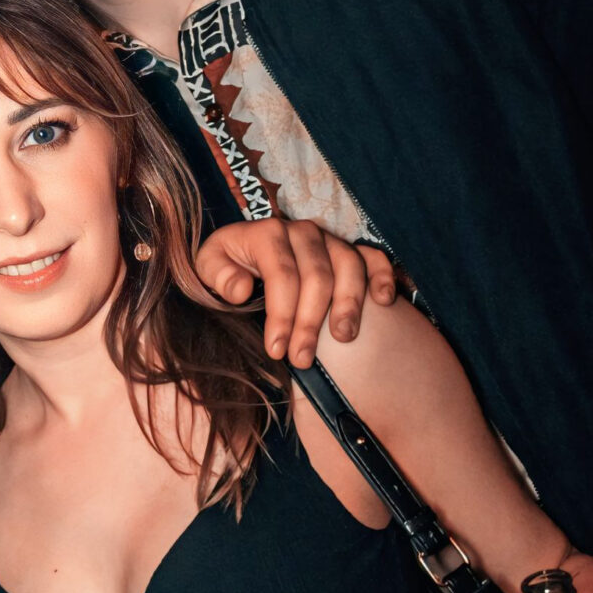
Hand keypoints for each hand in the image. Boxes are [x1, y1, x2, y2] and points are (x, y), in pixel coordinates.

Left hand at [193, 220, 394, 367]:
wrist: (243, 253)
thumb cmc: (228, 265)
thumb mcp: (208, 268)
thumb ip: (218, 275)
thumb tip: (242, 289)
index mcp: (267, 233)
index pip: (282, 274)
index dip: (281, 314)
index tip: (276, 350)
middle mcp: (303, 232)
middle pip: (317, 277)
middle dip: (310, 322)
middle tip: (301, 359)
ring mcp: (330, 240)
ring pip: (349, 267)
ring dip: (349, 304)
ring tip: (343, 338)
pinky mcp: (350, 250)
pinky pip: (374, 258)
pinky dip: (382, 276)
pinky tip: (383, 302)